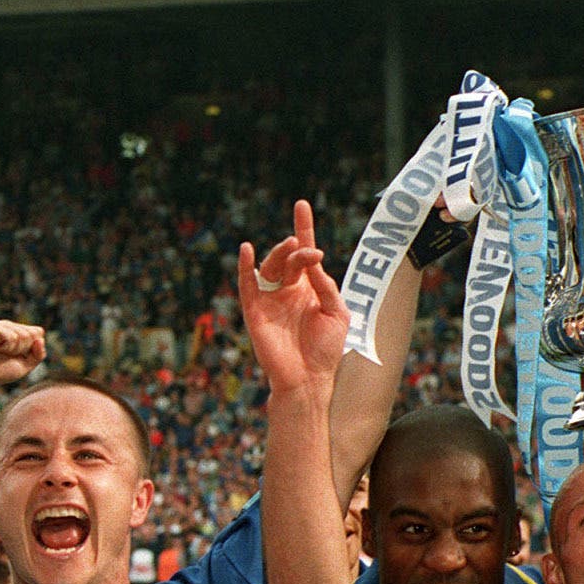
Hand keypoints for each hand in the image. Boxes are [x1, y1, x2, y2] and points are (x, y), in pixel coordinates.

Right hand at [0, 320, 45, 388]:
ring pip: (23, 335)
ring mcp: (1, 325)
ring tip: (1, 353)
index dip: (33, 348)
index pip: (39, 332)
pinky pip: (12, 337)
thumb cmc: (2, 371)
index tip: (18, 356)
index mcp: (17, 330)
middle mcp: (9, 325)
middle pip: (32, 334)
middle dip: (23, 350)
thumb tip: (40, 338)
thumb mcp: (27, 364)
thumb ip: (39, 354)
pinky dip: (7, 348)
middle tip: (7, 355)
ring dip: (14, 350)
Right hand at [238, 199, 348, 392]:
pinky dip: (246, 266)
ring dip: (280, 254)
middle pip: (288, 258)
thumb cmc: (326, 350)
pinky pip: (248, 284)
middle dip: (298, 250)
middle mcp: (288, 290)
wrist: (309, 378)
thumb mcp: (337, 313)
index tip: (301, 205)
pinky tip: (247, 250)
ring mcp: (271, 299)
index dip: (304, 229)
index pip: (304, 254)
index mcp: (308, 289)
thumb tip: (313, 261)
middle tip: (310, 251)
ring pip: (270, 267)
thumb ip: (326, 286)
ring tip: (291, 245)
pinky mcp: (255, 311)